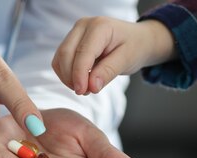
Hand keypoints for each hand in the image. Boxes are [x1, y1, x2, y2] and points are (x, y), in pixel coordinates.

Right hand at [52, 17, 176, 94]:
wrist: (136, 40)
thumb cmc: (134, 47)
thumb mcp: (126, 60)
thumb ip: (108, 72)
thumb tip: (91, 86)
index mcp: (100, 26)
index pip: (83, 53)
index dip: (79, 74)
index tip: (82, 91)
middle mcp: (83, 25)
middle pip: (66, 54)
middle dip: (72, 77)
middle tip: (86, 92)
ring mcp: (75, 32)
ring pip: (60, 58)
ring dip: (68, 77)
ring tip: (85, 88)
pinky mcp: (70, 42)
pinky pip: (60, 61)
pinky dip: (66, 74)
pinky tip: (80, 81)